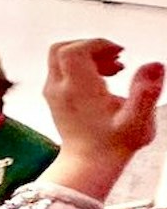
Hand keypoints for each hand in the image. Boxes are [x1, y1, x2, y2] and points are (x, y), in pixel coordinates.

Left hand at [44, 40, 161, 165]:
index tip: (120, 53)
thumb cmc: (114, 145)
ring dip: (87, 56)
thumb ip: (146, 92)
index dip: (98, 44)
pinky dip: (81, 66)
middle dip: (91, 46)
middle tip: (116, 58)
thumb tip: (154, 65)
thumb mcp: (137, 121)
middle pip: (63, 49)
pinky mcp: (54, 98)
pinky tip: (105, 78)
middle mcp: (58, 89)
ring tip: (116, 69)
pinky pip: (62, 70)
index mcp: (77, 90)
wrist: (88, 164)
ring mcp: (53, 93)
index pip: (74, 50)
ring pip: (60, 58)